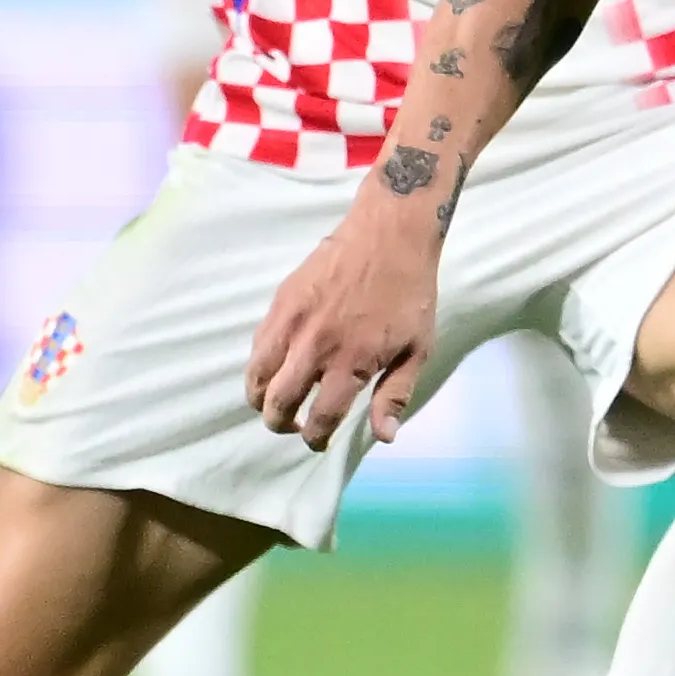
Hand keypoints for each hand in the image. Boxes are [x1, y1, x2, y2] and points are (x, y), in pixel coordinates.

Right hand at [245, 203, 443, 448]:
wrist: (389, 235)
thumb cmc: (410, 294)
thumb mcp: (417, 348)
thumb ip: (395, 394)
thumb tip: (383, 436)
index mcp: (352, 362)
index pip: (320, 417)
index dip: (315, 438)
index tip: (318, 440)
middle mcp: (316, 346)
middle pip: (279, 403)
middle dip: (281, 424)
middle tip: (292, 425)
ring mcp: (293, 322)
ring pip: (257, 376)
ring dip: (260, 399)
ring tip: (273, 403)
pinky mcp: (282, 301)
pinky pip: (257, 344)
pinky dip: (260, 364)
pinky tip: (275, 367)